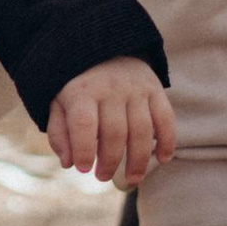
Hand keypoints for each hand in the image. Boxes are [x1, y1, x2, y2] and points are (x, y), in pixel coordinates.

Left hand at [48, 58, 174, 186]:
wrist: (104, 46)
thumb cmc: (78, 85)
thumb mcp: (59, 102)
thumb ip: (60, 132)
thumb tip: (69, 163)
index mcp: (82, 91)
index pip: (84, 124)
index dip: (84, 150)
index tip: (83, 168)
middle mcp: (110, 88)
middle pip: (115, 132)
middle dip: (110, 161)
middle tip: (102, 177)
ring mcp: (135, 88)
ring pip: (141, 130)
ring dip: (138, 160)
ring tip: (132, 179)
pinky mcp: (155, 89)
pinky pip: (165, 118)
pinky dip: (167, 141)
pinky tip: (163, 159)